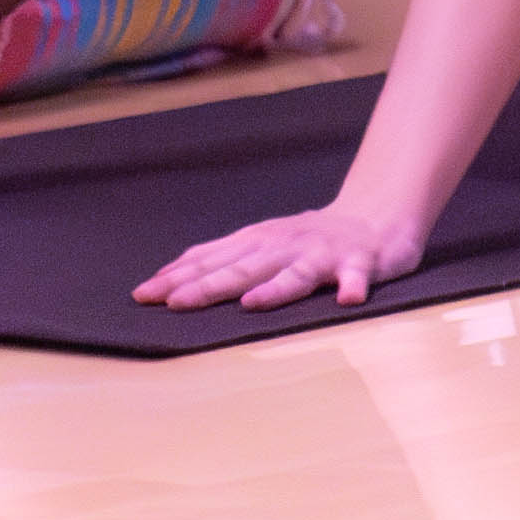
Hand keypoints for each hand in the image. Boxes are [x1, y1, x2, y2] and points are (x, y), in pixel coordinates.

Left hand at [137, 201, 424, 311]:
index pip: (212, 260)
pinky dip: (353, 286)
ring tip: (251, 304)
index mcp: (259, 243)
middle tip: (175, 303)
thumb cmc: (309, 237)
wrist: (375, 215)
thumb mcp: (261, 241)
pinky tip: (348, 299)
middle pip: (244, 269)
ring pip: (295, 274)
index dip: (178, 278)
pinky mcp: (360, 263)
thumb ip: (220, 257)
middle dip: (209, 285)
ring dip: (275, 289)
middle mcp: (285, 246)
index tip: (143, 295)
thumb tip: (166, 276)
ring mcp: (323, 255)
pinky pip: (358, 277)